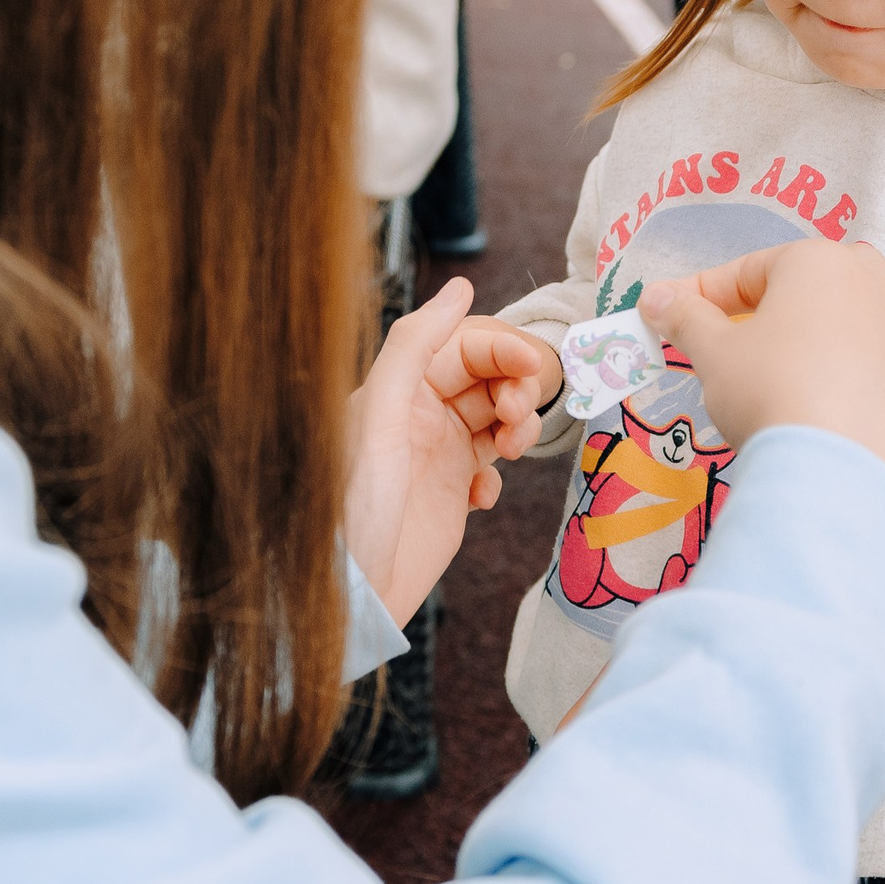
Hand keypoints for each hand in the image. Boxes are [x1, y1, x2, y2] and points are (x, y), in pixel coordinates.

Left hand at [343, 279, 505, 624]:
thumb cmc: (354, 509)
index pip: (466, 344)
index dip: (505, 350)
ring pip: (496, 417)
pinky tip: (482, 496)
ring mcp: (436, 454)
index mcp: (398, 387)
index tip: (533, 371)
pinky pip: (490, 465)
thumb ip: (415, 346)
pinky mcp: (450, 493)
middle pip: (489, 376)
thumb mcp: (380, 416)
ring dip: (516, 427)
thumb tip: (459, 287)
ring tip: (508, 453)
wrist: (351, 596)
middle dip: (516, 389)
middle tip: (516, 420)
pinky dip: (499, 474)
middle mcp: (418, 413)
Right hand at [637, 240, 884, 506]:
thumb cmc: (769, 393)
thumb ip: (686, 318)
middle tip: (745, 341)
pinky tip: (875, 388)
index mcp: (817, 262)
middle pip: (824, 279)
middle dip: (784, 303)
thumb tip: (656, 297)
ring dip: (865, 314)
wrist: (841, 474)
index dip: (703, 294)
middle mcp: (875, 284)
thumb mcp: (712, 354)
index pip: (748, 270)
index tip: (668, 317)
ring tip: (831, 348)